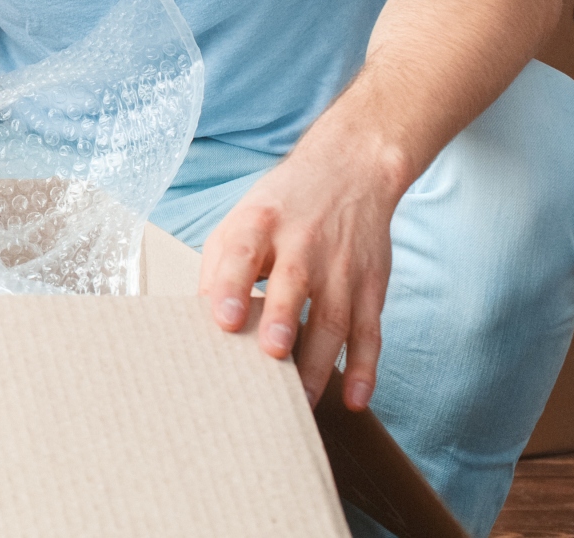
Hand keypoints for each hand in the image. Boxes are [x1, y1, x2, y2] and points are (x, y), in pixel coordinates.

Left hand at [198, 142, 401, 409]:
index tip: (223, 320)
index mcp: (260, 223)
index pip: (243, 252)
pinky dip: (365, 369)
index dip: (231, 286)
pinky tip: (354, 398)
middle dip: (283, 322)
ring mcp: (342, 266)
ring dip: (318, 364)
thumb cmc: (282, 207)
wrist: (351, 170)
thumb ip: (219, 267)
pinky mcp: (371, 286)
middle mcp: (303, 243)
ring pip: (334, 319)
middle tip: (271, 357)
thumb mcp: (240, 220)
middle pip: (293, 285)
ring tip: (299, 402)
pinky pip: (370, 332)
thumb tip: (202, 321)